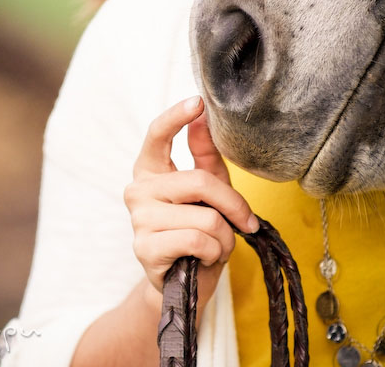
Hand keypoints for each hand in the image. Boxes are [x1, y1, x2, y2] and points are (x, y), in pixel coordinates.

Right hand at [124, 95, 258, 303]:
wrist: (185, 282)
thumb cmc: (197, 230)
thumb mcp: (207, 189)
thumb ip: (203, 153)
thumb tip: (202, 116)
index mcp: (150, 170)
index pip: (156, 135)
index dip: (176, 117)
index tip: (198, 102)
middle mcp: (137, 190)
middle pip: (199, 181)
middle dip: (234, 205)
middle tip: (246, 222)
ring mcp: (138, 219)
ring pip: (205, 217)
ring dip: (224, 237)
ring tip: (216, 246)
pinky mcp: (145, 248)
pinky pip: (198, 241)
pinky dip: (214, 252)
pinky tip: (204, 259)